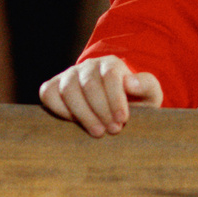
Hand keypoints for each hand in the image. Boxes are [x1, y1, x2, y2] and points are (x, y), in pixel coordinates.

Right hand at [39, 55, 165, 135]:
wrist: (114, 107)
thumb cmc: (133, 101)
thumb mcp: (149, 94)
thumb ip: (146, 85)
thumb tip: (130, 82)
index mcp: (112, 64)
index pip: (110, 76)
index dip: (116, 98)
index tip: (122, 119)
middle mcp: (88, 66)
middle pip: (89, 84)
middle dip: (102, 110)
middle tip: (113, 130)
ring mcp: (69, 75)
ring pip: (68, 90)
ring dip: (83, 114)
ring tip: (98, 132)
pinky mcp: (53, 87)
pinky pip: (48, 94)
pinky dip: (59, 109)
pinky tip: (75, 123)